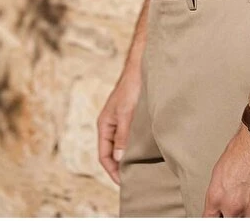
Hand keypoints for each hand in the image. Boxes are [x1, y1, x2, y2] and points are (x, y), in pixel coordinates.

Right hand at [96, 68, 141, 185]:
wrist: (142, 66)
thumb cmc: (132, 86)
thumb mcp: (126, 112)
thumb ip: (122, 134)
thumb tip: (119, 158)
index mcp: (104, 125)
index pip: (104, 156)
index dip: (112, 171)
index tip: (124, 182)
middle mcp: (111, 124)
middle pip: (112, 153)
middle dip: (119, 167)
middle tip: (133, 180)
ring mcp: (121, 121)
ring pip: (121, 145)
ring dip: (128, 158)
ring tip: (139, 170)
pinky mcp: (131, 117)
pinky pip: (130, 137)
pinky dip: (134, 147)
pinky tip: (145, 151)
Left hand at [202, 124, 249, 217]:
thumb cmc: (245, 146)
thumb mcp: (221, 169)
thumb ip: (220, 193)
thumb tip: (220, 207)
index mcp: (217, 196)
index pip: (210, 220)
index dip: (218, 217)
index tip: (222, 215)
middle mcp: (233, 206)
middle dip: (236, 214)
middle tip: (242, 201)